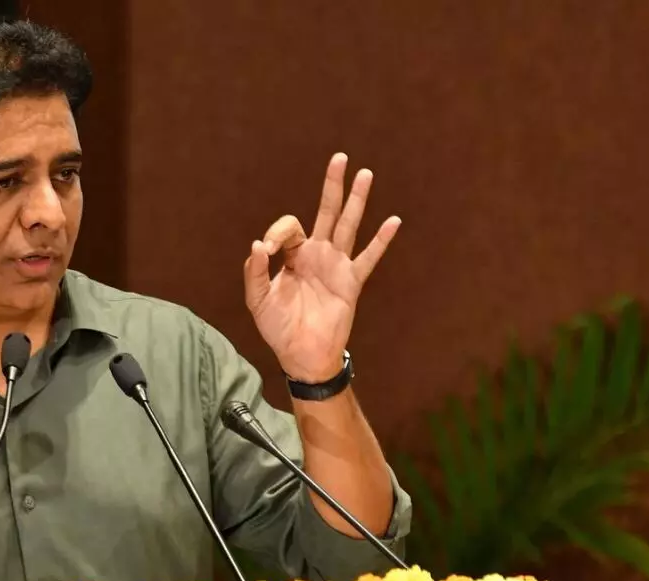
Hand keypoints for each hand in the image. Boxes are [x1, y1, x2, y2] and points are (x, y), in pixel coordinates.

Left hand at [243, 152, 400, 383]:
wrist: (301, 354)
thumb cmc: (278, 327)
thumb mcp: (257, 300)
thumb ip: (255, 272)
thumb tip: (258, 245)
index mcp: (293, 256)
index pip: (289, 228)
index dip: (277, 232)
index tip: (267, 250)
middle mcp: (317, 254)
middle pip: (327, 212)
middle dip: (332, 186)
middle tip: (339, 158)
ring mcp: (336, 266)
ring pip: (348, 226)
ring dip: (356, 201)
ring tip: (365, 174)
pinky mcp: (351, 282)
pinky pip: (368, 258)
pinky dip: (380, 241)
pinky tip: (393, 221)